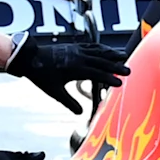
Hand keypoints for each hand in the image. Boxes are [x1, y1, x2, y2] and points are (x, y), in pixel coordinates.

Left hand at [7, 31, 129, 113]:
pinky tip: (108, 50)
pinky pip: (92, 46)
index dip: (108, 78)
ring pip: (98, 51)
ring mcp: (77, 50)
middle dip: (115, 66)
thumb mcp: (54, 92)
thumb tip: (80, 113)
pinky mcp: (75, 46)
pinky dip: (102, 48)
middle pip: (101, 61)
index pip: (96, 74)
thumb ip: (69, 102)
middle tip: (128, 70)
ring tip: (124, 56)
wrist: (30, 57)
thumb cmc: (41, 75)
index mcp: (74, 68)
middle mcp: (78, 57)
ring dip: (111, 54)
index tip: (120, 83)